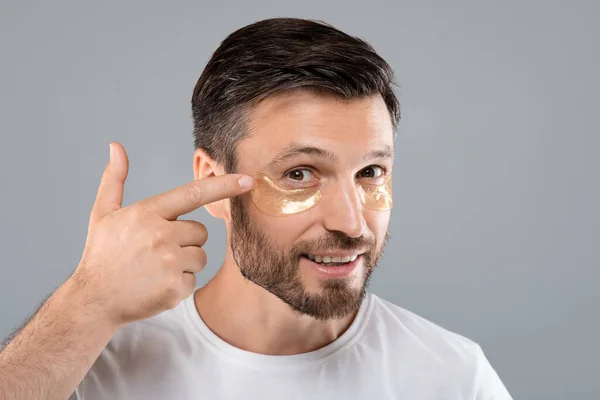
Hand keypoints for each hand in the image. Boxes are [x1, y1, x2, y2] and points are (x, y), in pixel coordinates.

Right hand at [69, 142, 251, 326]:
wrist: (94, 300)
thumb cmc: (102, 255)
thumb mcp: (103, 214)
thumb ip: (115, 179)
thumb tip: (116, 146)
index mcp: (146, 213)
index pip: (193, 194)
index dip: (224, 186)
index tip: (248, 180)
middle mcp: (159, 235)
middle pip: (200, 232)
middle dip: (185, 241)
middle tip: (156, 252)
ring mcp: (168, 262)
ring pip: (200, 256)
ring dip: (184, 264)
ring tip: (154, 269)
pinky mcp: (174, 288)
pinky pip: (193, 280)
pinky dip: (179, 285)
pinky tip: (155, 286)